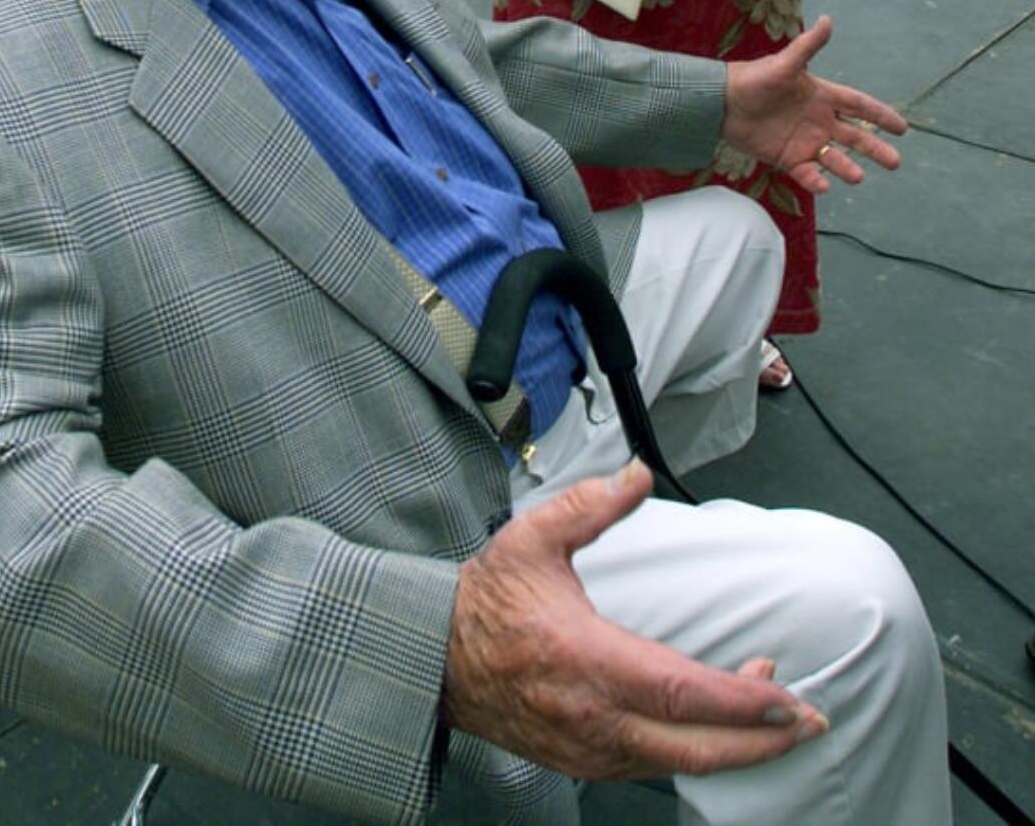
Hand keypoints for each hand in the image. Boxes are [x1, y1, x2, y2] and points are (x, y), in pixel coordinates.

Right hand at [442, 460, 827, 780]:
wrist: (436, 659)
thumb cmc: (485, 603)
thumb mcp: (532, 539)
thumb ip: (590, 505)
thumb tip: (637, 475)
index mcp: (588, 662)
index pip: (684, 694)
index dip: (744, 702)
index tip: (787, 697)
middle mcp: (594, 718)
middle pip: (698, 749)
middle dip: (763, 741)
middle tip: (807, 721)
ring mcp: (589, 749)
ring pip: (679, 766)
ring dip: (733, 744)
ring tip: (768, 712)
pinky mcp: (584, 762)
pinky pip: (653, 769)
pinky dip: (694, 751)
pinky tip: (712, 726)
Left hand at [722, 15, 905, 192]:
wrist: (721, 102)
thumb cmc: (754, 79)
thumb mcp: (784, 64)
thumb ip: (808, 46)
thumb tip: (828, 19)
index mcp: (822, 96)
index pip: (859, 106)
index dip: (880, 115)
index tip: (902, 128)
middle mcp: (818, 121)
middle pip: (854, 137)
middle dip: (875, 149)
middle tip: (895, 163)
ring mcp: (804, 141)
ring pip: (833, 158)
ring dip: (846, 167)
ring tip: (859, 177)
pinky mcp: (787, 158)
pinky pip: (806, 173)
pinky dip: (815, 181)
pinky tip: (824, 187)